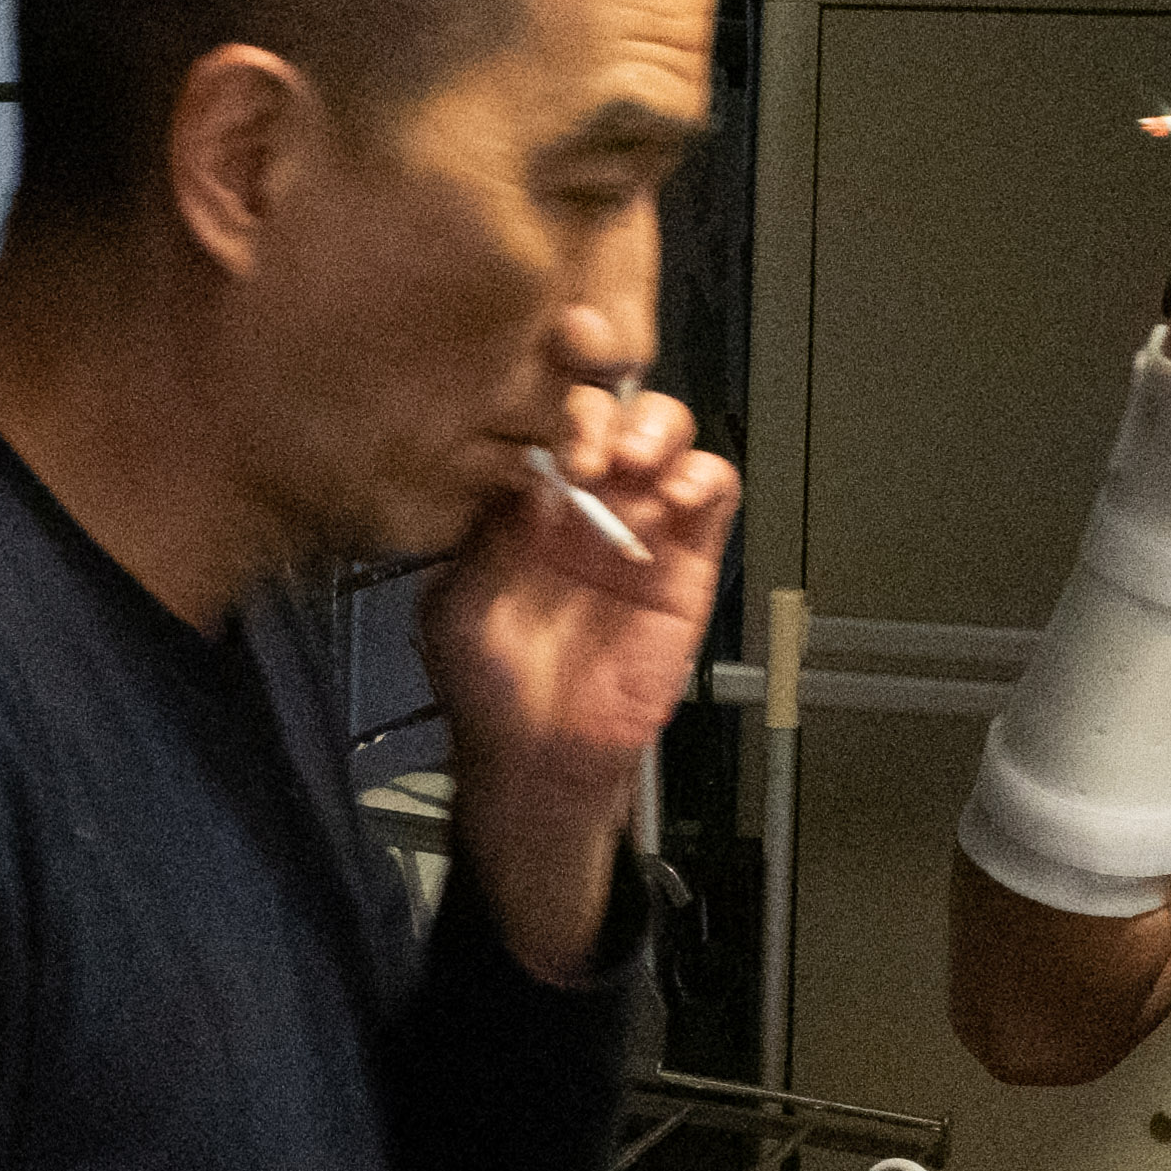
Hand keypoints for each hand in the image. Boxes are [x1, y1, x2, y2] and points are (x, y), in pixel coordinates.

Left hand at [421, 383, 738, 980]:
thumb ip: (487, 535)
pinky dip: (703, 475)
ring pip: (666, 435)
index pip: (540, 421)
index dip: (543, 410)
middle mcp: (583, 503)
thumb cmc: (489, 690)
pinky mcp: (688, 561)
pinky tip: (676, 495)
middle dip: (602, 411)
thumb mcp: (457, 603)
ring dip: (656, 428)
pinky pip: (712, 494)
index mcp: (521, 504)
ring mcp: (639, 526)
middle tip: (589, 451)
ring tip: (634, 461)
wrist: (541, 760)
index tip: (538, 438)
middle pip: (608, 412)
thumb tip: (523, 467)